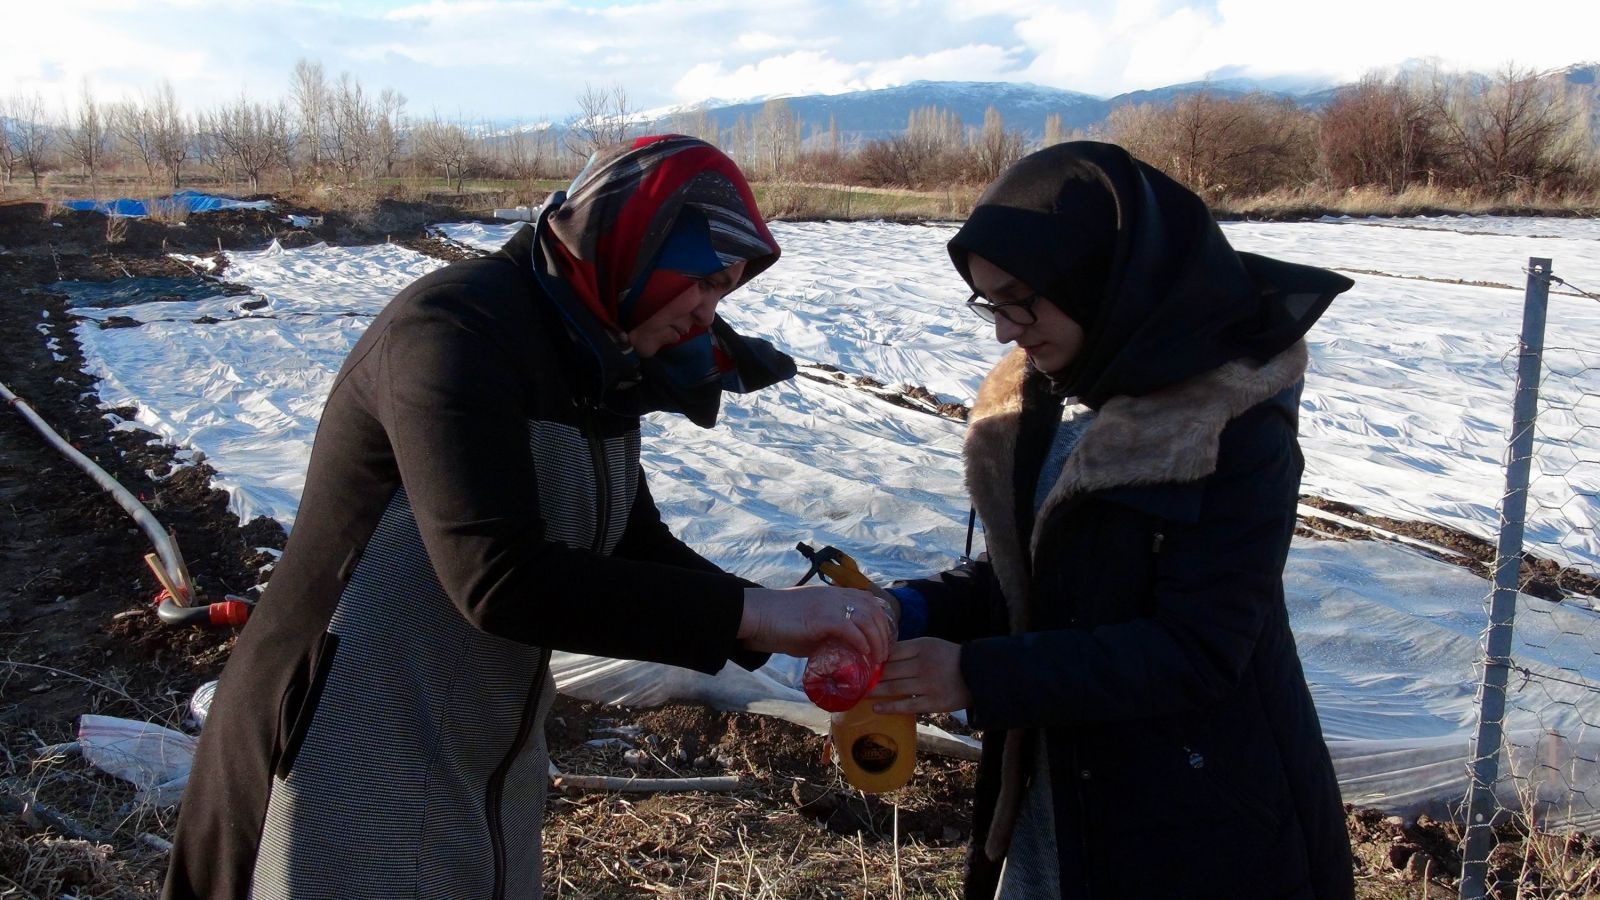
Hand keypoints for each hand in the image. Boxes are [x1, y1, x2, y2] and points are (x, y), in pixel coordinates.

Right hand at [739, 585, 892, 660]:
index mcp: (834, 594)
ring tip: (877, 659)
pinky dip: (861, 643)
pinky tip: (863, 655)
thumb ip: (827, 634)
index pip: (869, 600)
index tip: (883, 640)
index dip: (881, 620)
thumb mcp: (810, 627)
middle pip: (874, 609)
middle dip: (884, 633)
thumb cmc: (779, 623)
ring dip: (876, 640)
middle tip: (883, 655)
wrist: (756, 616)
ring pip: (868, 618)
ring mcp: (830, 604)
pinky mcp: (822, 617)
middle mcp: (836, 595)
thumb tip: (841, 653)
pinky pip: (851, 629)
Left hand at [867, 637, 971, 713]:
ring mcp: (928, 684)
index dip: (874, 658)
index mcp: (922, 646)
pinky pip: (907, 705)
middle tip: (852, 680)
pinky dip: (890, 707)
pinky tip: (876, 708)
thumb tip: (881, 656)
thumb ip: (909, 649)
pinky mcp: (933, 702)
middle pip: (890, 670)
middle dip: (870, 676)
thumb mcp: (931, 645)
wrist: (978, 674)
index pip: (892, 651)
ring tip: (860, 693)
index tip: (859, 663)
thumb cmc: (949, 658)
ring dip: (875, 691)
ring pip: (895, 687)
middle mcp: (924, 664)